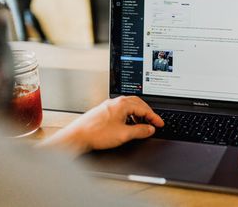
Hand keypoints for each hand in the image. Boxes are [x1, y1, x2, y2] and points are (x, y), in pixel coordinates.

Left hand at [38, 96, 163, 155]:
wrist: (77, 136)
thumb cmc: (96, 134)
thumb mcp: (124, 134)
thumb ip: (140, 131)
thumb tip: (150, 129)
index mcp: (122, 104)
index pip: (144, 108)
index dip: (154, 117)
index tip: (160, 124)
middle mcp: (116, 102)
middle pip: (138, 104)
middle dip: (147, 113)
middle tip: (153, 122)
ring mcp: (109, 106)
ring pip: (129, 106)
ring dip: (138, 114)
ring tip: (142, 124)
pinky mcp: (104, 111)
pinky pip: (121, 110)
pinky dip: (129, 115)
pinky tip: (128, 124)